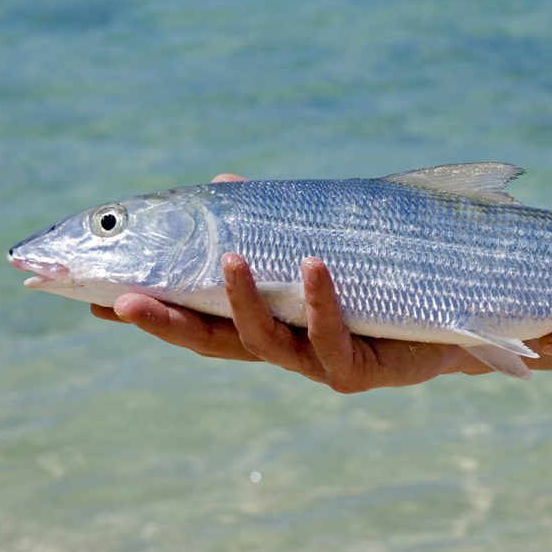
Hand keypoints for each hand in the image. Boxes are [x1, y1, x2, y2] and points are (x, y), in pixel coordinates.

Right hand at [91, 174, 486, 391]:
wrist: (455, 314)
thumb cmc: (381, 277)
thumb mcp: (322, 241)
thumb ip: (273, 221)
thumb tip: (223, 181)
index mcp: (270, 321)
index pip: (197, 317)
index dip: (150, 311)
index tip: (95, 297)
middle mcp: (285, 347)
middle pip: (214, 340)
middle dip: (167, 322)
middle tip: (120, 299)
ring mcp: (320, 363)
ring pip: (266, 341)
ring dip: (242, 299)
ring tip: (228, 256)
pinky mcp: (362, 370)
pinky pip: (333, 336)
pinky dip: (320, 300)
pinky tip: (312, 263)